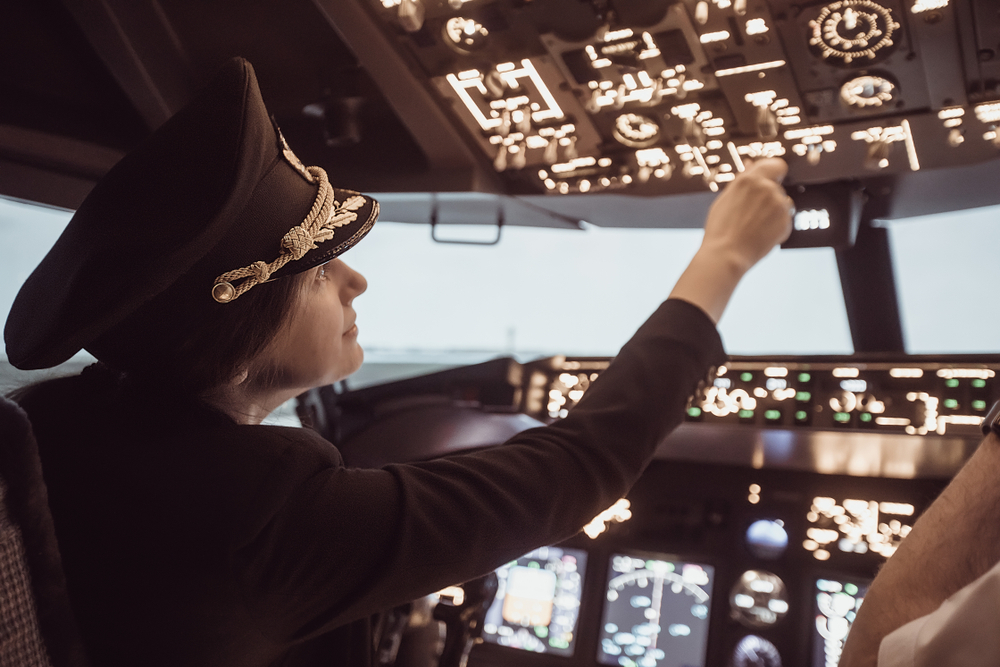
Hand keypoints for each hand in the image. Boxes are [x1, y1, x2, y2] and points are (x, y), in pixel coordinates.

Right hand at [700, 157, 792, 274]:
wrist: (726, 255)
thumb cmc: (720, 229)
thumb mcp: (725, 198)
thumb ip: (742, 179)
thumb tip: (751, 164)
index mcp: (750, 179)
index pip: (776, 165)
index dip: (774, 173)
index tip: (770, 181)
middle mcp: (767, 188)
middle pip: (776, 187)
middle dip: (767, 198)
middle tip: (749, 215)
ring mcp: (779, 205)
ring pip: (782, 204)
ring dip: (772, 212)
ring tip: (754, 226)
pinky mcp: (786, 221)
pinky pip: (784, 220)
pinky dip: (776, 227)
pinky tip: (760, 234)